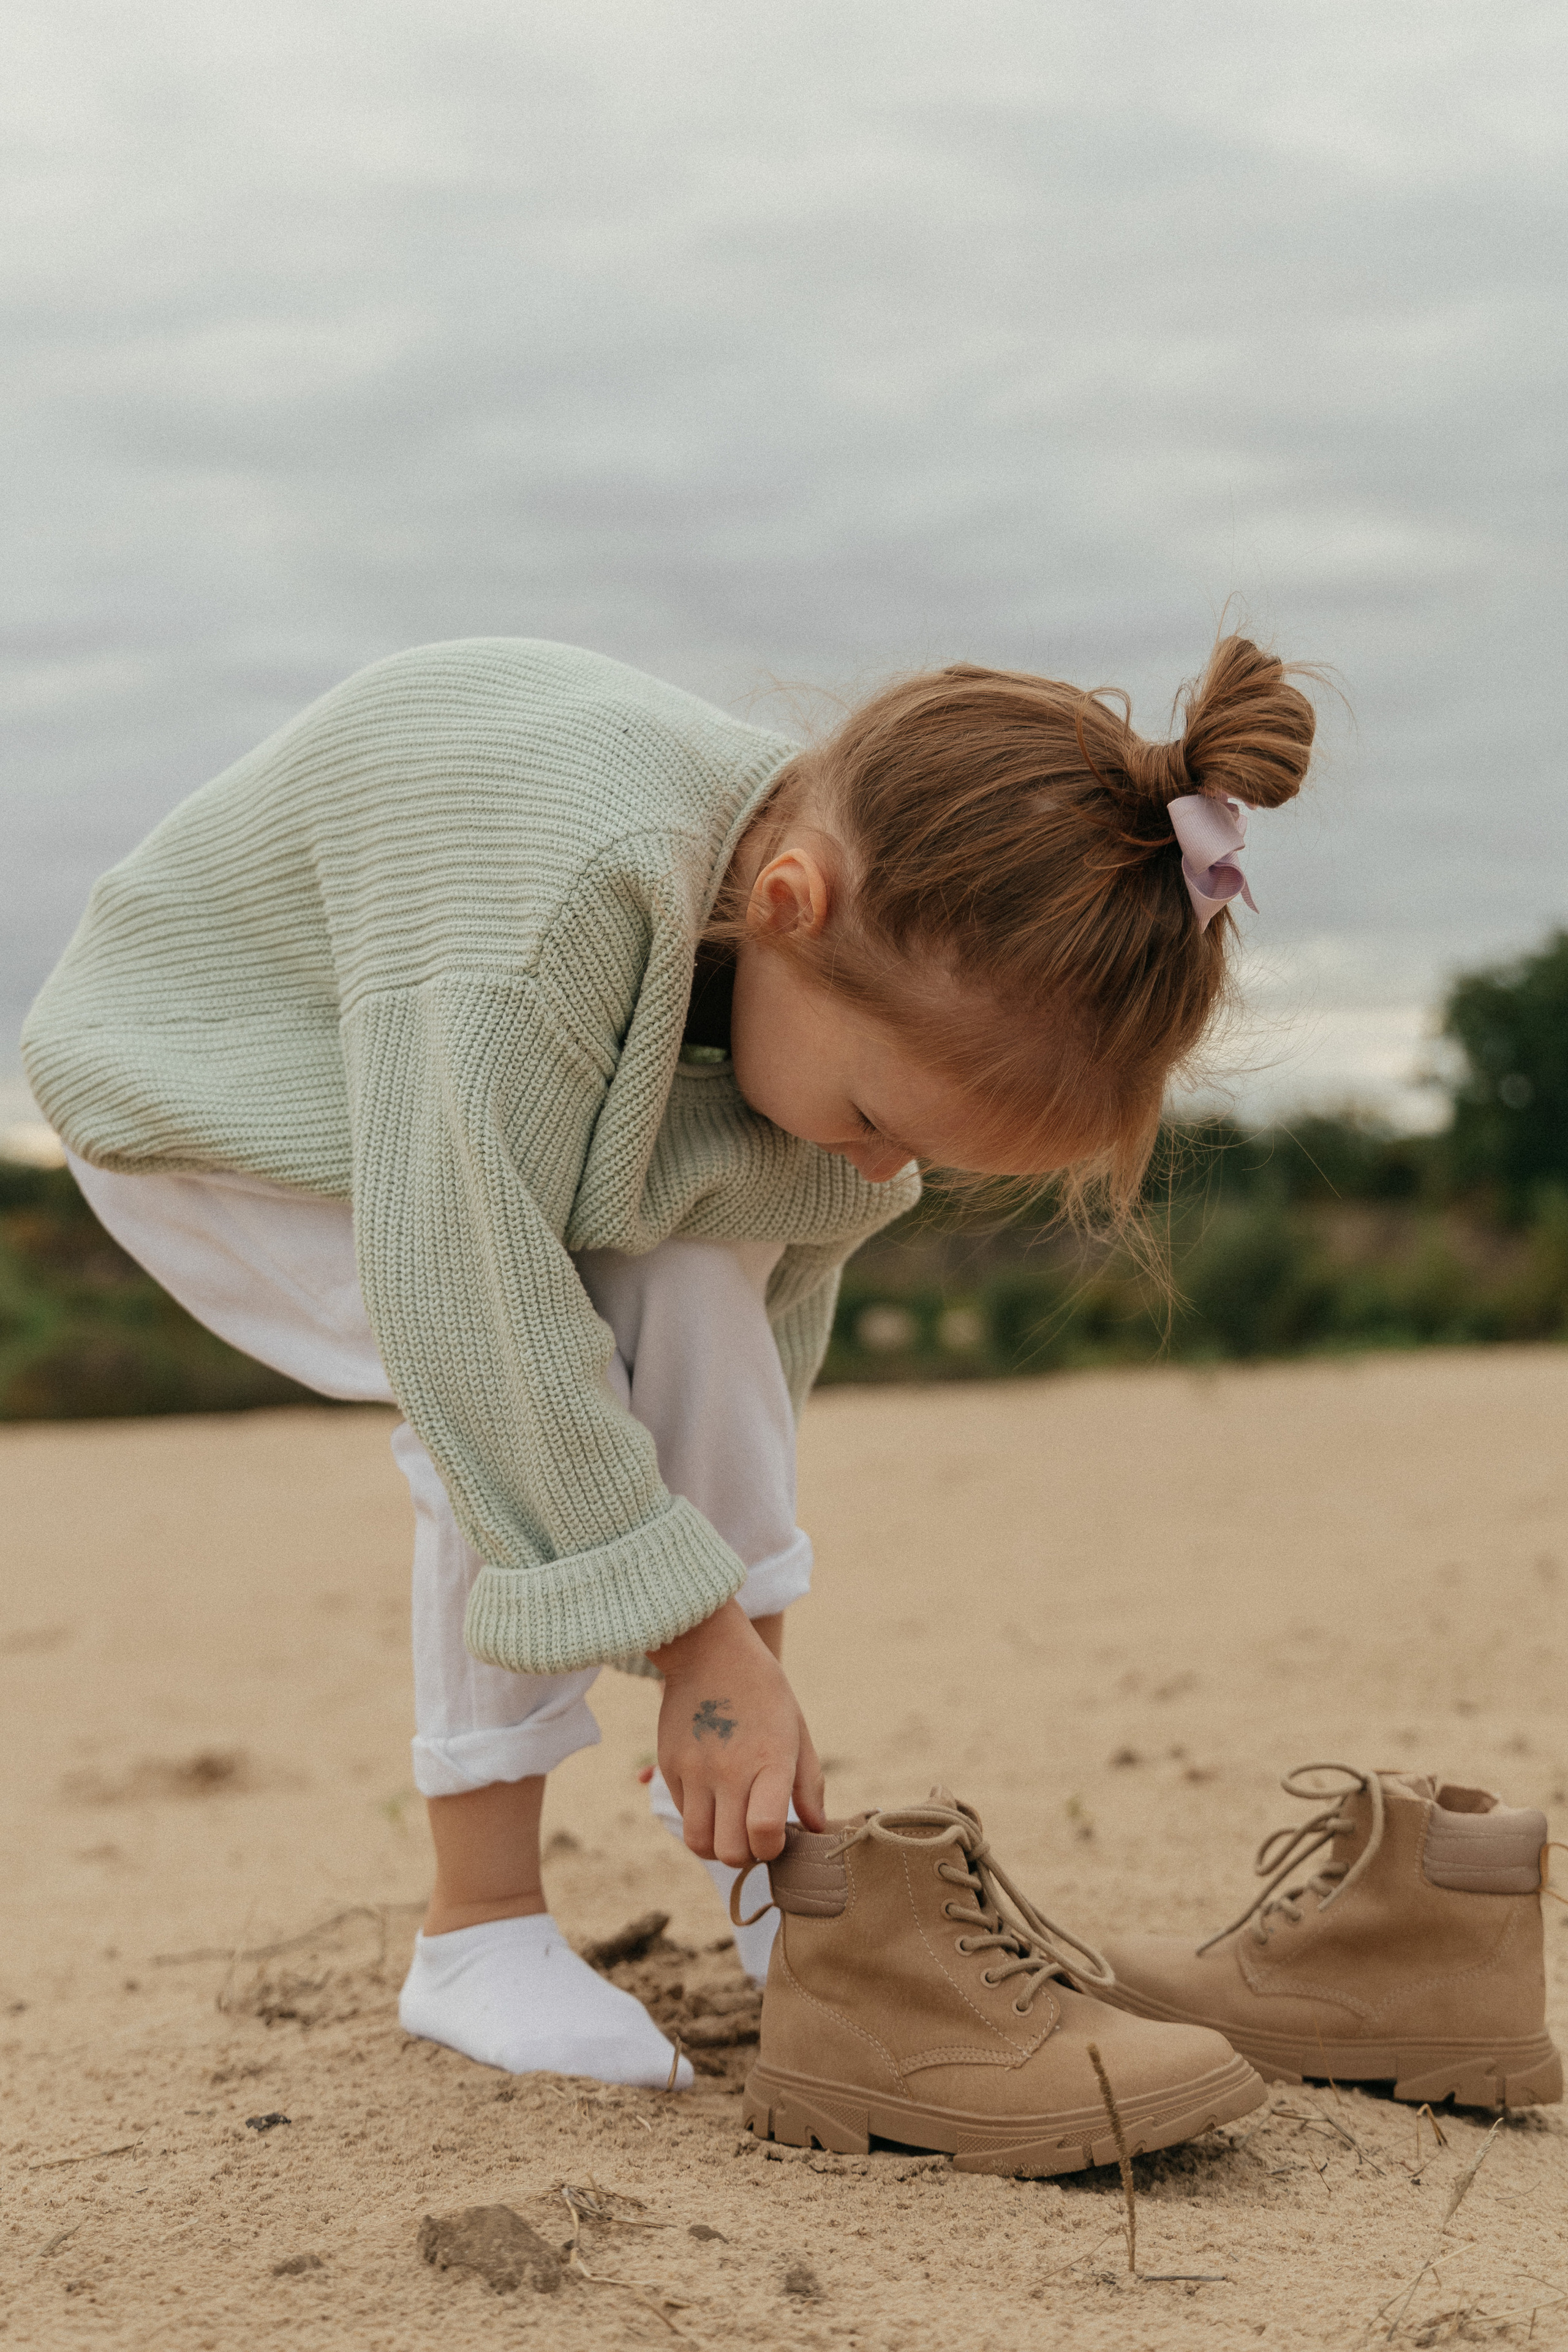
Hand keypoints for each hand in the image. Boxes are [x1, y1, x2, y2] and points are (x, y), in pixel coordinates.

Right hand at [648, 1601, 826, 1865]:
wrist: (709, 1650)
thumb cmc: (763, 1690)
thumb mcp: (796, 1729)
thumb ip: (808, 1783)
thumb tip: (815, 1827)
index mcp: (769, 1761)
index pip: (764, 1832)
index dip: (772, 1849)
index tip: (777, 1838)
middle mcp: (729, 1771)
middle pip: (731, 1851)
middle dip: (746, 1855)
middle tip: (754, 1836)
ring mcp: (695, 1770)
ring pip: (698, 1843)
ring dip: (717, 1845)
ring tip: (730, 1827)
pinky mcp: (669, 1766)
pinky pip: (682, 1814)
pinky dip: (698, 1818)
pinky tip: (712, 1797)